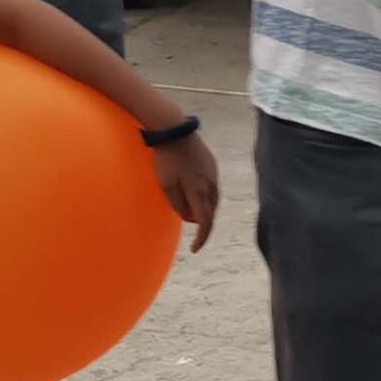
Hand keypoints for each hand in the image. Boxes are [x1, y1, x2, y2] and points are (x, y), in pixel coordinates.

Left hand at [152, 135, 221, 252]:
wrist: (174, 130)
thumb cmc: (166, 159)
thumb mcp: (166, 185)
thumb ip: (178, 205)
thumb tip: (190, 218)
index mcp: (200, 191)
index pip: (205, 222)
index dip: (201, 238)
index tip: (195, 249)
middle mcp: (211, 184)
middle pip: (212, 212)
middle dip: (204, 224)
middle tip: (194, 234)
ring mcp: (213, 173)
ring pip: (213, 199)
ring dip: (205, 210)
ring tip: (194, 214)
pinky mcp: (211, 164)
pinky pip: (212, 187)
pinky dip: (206, 197)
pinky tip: (196, 194)